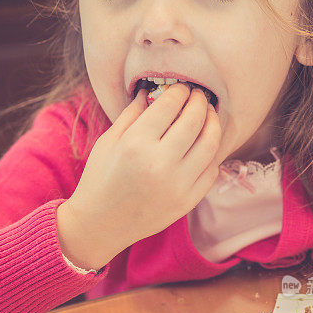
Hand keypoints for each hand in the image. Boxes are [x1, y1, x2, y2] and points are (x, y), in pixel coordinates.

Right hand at [57, 83, 221, 270]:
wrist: (99, 224)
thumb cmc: (100, 179)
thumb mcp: (108, 141)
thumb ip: (133, 113)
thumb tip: (153, 90)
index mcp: (136, 144)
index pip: (170, 105)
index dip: (180, 90)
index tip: (181, 87)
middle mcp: (160, 164)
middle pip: (195, 120)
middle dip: (200, 102)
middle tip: (199, 96)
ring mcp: (177, 185)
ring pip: (210, 144)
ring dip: (213, 124)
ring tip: (208, 116)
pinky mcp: (187, 202)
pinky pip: (211, 171)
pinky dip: (211, 154)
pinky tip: (204, 146)